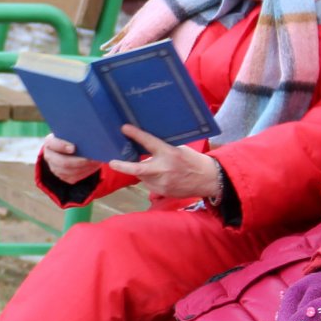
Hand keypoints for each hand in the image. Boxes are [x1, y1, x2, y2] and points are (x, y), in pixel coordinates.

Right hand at [39, 134, 99, 183]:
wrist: (68, 148)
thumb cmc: (71, 137)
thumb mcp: (71, 133)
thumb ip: (76, 134)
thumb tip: (91, 136)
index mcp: (50, 142)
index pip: (53, 144)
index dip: (62, 146)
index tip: (73, 148)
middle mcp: (49, 156)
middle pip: (63, 162)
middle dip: (79, 162)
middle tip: (92, 159)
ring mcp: (54, 168)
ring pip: (70, 172)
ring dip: (85, 168)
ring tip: (96, 163)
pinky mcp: (62, 176)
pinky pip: (74, 178)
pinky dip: (86, 172)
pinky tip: (94, 166)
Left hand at [106, 126, 223, 199]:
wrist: (208, 179)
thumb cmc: (193, 161)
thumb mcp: (179, 149)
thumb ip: (162, 149)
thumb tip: (145, 146)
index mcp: (169, 153)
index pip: (149, 142)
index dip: (136, 135)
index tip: (124, 128)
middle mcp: (164, 169)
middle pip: (138, 169)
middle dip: (123, 166)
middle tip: (112, 163)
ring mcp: (162, 183)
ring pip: (143, 176)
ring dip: (143, 171)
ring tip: (155, 167)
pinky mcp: (162, 192)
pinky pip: (149, 184)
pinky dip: (151, 179)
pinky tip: (162, 176)